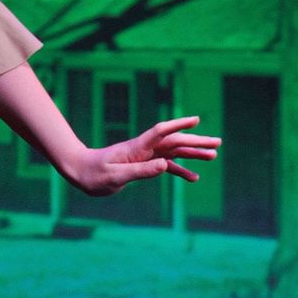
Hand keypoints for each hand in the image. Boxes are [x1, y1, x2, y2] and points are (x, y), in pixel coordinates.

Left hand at [65, 116, 220, 195]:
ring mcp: (145, 156)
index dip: (178, 125)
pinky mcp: (143, 165)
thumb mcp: (116, 177)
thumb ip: (141, 171)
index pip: (161, 132)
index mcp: (136, 148)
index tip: (196, 120)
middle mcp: (144, 149)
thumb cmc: (93, 175)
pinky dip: (180, 170)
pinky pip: (166, 166)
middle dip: (196, 142)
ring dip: (193, 154)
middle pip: (174, 142)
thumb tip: (165, 166)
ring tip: (213, 156)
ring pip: (174, 153)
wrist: (80, 172)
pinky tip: (193, 177)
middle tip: (218, 143)